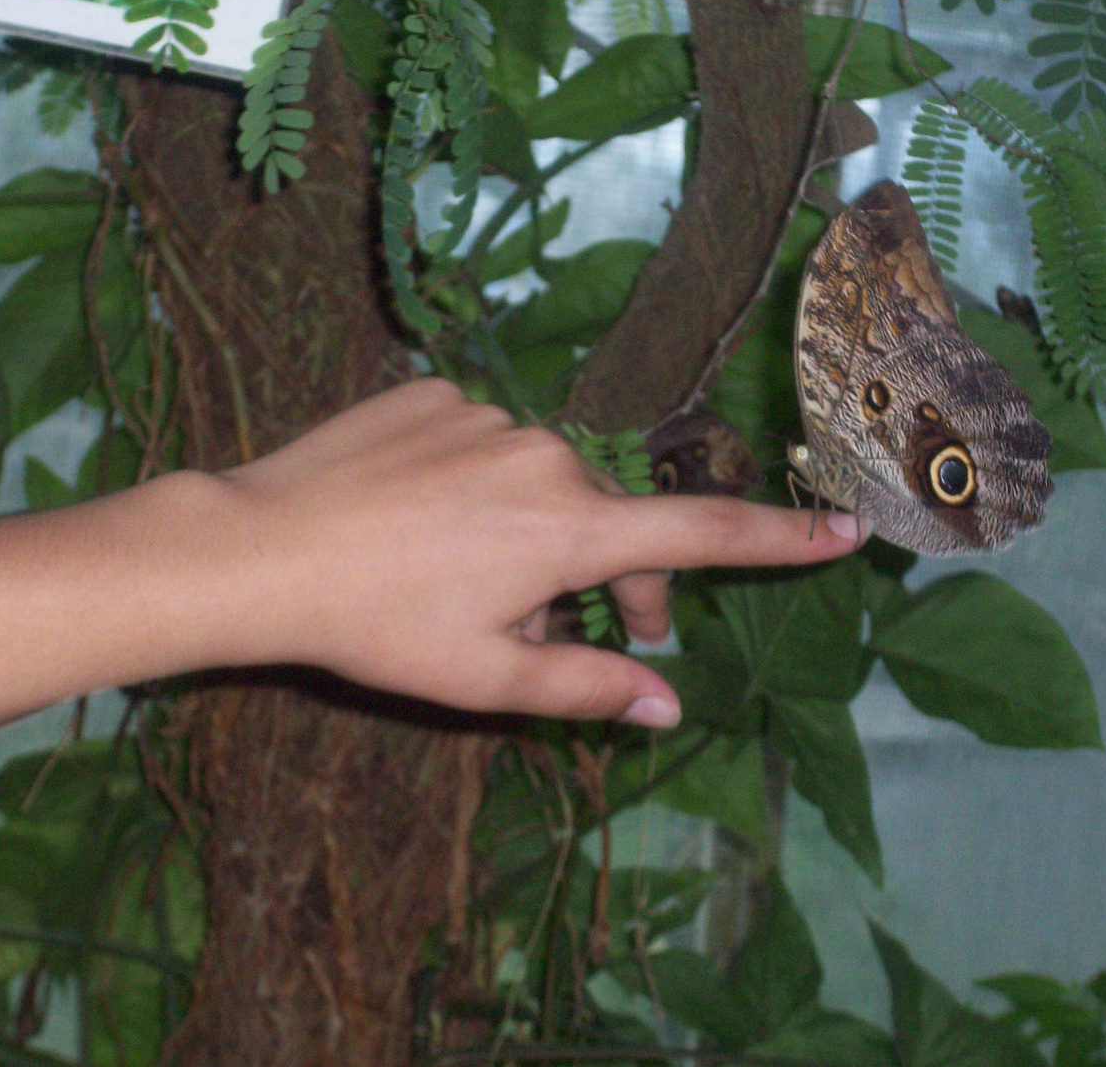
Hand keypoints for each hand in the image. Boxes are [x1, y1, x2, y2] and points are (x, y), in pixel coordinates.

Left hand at [205, 379, 868, 726]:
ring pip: (543, 486)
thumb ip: (585, 691)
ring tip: (471, 583)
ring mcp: (486, 416)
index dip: (781, 539)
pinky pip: (484, 448)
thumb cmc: (378, 626)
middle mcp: (545, 455)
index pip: (702, 537)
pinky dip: (481, 489)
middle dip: (612, 578)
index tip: (845, 527)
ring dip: (537, 535)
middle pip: (612, 521)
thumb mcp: (485, 679)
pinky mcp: (435, 395)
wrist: (260, 547)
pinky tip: (424, 522)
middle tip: (582, 633)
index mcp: (569, 528)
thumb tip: (668, 710)